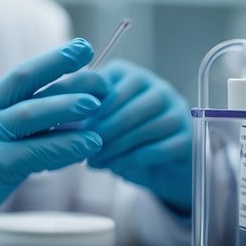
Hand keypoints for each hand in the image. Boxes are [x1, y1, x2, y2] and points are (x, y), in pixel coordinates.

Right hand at [0, 39, 106, 240]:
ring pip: (31, 114)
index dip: (54, 59)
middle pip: (27, 84)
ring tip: (97, 105)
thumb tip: (75, 115)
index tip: (84, 49)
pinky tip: (87, 145)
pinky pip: (34, 152)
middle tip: (101, 78)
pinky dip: (64, 146)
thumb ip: (28, 127)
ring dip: (67, 107)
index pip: (23, 74)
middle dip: (66, 74)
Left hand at [83, 60, 192, 214]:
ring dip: (116, 146)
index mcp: (129, 76)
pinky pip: (160, 146)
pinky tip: (118, 167)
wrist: (163, 169)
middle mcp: (156, 87)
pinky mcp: (188, 137)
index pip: (105, 81)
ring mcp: (176, 110)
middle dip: (101, 127)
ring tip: (96, 161)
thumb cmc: (124, 142)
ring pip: (143, 124)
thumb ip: (82, 121)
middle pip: (126, 102)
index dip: (85, 103)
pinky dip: (135, 158)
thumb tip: (58, 127)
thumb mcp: (101, 127)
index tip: (68, 124)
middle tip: (84, 147)